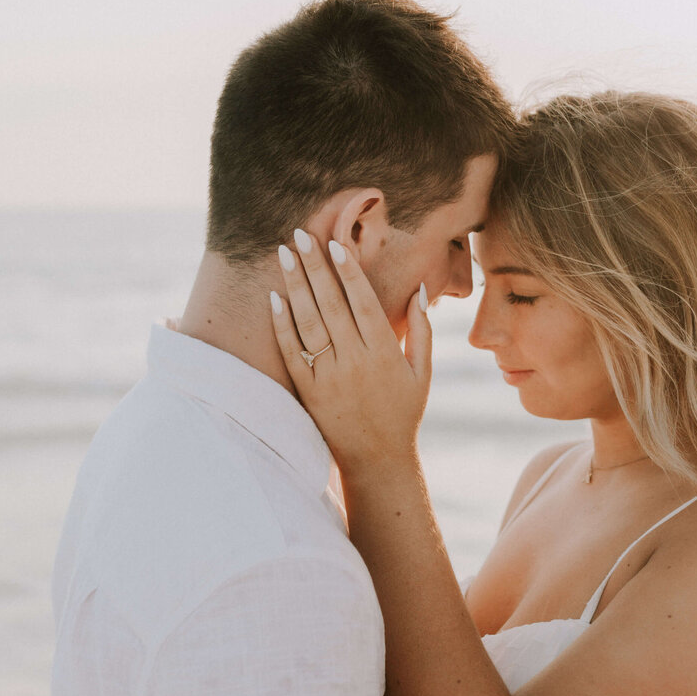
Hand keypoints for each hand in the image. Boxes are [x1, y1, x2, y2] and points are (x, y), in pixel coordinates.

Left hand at [270, 231, 430, 475]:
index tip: (335, 243)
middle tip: (300, 234)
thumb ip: (422, 330)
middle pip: (331, 305)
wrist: (377, 461)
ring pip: (308, 323)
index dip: (348, 271)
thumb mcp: (422, 373)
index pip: (362, 302)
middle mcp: (356, 362)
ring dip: (295, 286)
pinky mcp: (309, 392)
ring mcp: (330, 377)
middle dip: (315, 267)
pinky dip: (281, 326)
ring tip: (284, 255)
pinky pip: (292, 353)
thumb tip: (419, 289)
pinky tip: (274, 299)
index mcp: (385, 353)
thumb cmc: (403, 413)